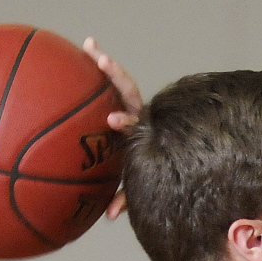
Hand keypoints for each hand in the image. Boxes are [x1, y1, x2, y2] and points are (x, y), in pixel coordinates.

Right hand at [82, 37, 139, 219]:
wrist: (174, 160)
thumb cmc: (150, 175)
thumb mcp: (137, 185)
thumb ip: (126, 197)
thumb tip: (110, 216)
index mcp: (143, 135)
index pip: (134, 126)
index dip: (125, 122)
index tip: (112, 119)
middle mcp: (141, 117)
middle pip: (129, 92)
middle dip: (115, 75)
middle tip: (100, 60)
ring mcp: (136, 109)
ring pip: (122, 84)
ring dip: (106, 64)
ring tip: (90, 45)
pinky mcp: (129, 106)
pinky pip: (114, 85)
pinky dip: (102, 69)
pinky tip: (87, 48)